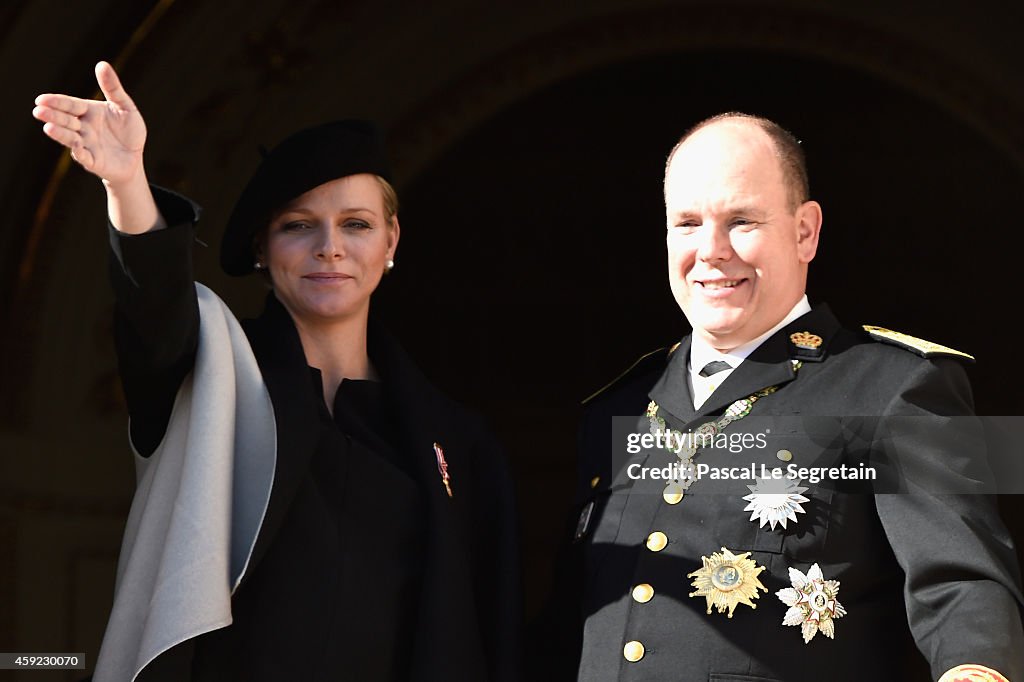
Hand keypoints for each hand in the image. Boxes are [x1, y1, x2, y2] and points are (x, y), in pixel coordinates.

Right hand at [33, 61, 145, 187]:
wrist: (135, 157)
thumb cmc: (129, 131)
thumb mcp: (125, 107)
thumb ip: (113, 88)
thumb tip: (102, 64)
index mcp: (88, 112)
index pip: (70, 105)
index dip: (56, 102)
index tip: (41, 99)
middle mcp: (83, 128)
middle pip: (66, 120)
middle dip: (53, 116)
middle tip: (38, 111)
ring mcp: (86, 145)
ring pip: (71, 138)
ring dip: (60, 133)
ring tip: (49, 128)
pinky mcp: (94, 161)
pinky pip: (85, 157)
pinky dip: (80, 152)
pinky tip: (76, 147)